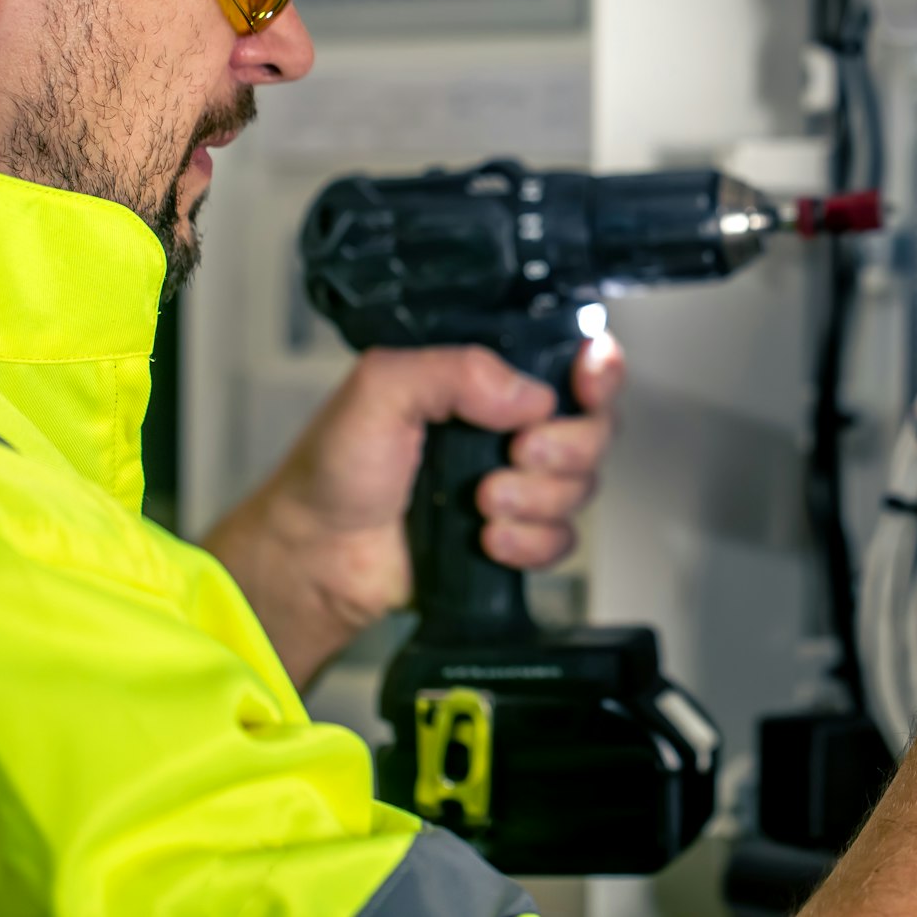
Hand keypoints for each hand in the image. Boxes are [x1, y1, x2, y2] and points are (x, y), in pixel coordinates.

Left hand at [207, 337, 624, 685]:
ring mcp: (516, 483)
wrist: (317, 557)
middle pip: (594, 427)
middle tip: (518, 452)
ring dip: (536, 499)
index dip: (598, 370)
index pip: (570, 360)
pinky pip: (562, 540)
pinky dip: (530, 542)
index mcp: (483, 380)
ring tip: (483, 501)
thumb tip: (530, 395)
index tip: (589, 382)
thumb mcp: (380, 389)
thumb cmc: (333, 470)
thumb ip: (455, 371)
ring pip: (581, 486)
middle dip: (565, 445)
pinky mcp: (516, 537)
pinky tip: (489, 539)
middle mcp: (507, 427)